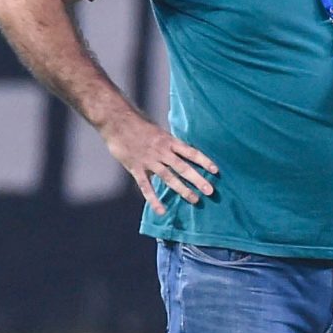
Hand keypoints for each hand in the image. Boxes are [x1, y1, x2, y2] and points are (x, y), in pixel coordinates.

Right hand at [101, 112, 217, 212]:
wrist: (116, 121)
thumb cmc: (137, 124)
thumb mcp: (157, 131)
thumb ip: (167, 143)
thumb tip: (179, 151)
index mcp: (168, 141)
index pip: (190, 152)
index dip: (204, 161)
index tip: (216, 170)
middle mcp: (161, 151)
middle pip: (183, 167)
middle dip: (198, 180)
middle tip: (211, 191)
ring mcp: (149, 161)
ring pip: (169, 178)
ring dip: (183, 189)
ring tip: (195, 200)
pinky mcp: (136, 168)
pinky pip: (146, 186)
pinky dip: (154, 199)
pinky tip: (161, 211)